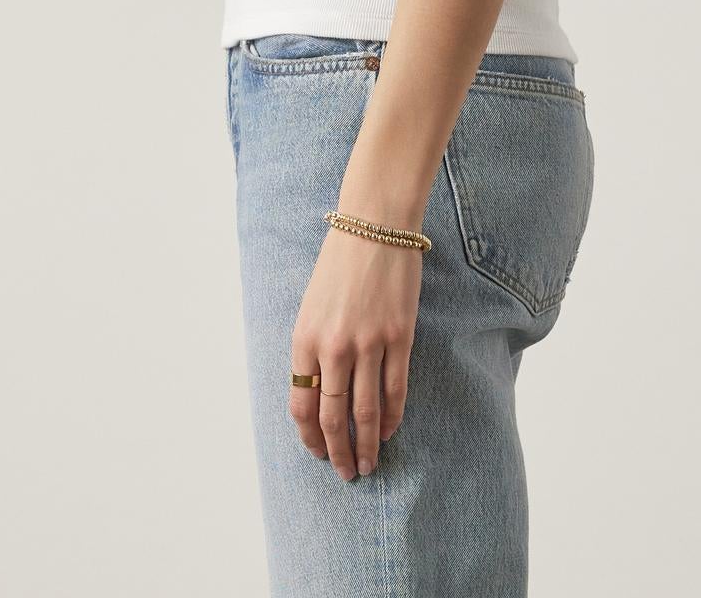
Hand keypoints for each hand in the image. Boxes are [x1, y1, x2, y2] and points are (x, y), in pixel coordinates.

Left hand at [289, 219, 422, 478]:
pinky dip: (391, 417)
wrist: (373, 226)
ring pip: (365, 411)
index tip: (317, 453)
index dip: (310, 437)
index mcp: (304, 339)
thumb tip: (320, 395)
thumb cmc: (339, 264)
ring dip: (365, 445)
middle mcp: (333, 347)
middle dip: (337, 452)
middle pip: (333, 417)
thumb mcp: (311, 307)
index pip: (302, 406)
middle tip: (345, 473)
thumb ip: (312, 351)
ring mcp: (367, 343)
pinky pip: (395, 389)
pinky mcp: (398, 337)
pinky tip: (389, 431)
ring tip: (368, 464)